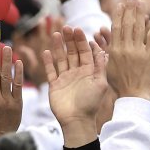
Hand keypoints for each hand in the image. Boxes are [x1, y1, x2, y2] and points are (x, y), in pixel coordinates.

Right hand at [44, 28, 110, 145]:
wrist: (77, 121)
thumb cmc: (91, 104)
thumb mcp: (100, 84)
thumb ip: (101, 67)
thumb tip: (103, 50)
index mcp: (89, 71)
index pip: (85, 52)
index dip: (82, 41)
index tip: (78, 29)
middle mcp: (77, 73)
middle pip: (72, 52)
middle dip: (70, 40)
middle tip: (66, 27)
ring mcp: (65, 78)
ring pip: (61, 58)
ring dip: (58, 46)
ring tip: (55, 34)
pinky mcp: (55, 85)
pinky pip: (51, 70)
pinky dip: (48, 61)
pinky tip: (46, 51)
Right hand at [106, 0, 149, 102]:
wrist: (132, 97)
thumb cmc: (121, 87)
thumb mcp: (111, 70)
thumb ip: (111, 55)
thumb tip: (102, 42)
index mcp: (114, 50)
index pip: (116, 28)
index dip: (119, 14)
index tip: (121, 4)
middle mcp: (125, 48)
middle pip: (127, 23)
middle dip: (129, 9)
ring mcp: (137, 51)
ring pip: (138, 27)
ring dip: (140, 13)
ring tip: (141, 1)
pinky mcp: (148, 55)